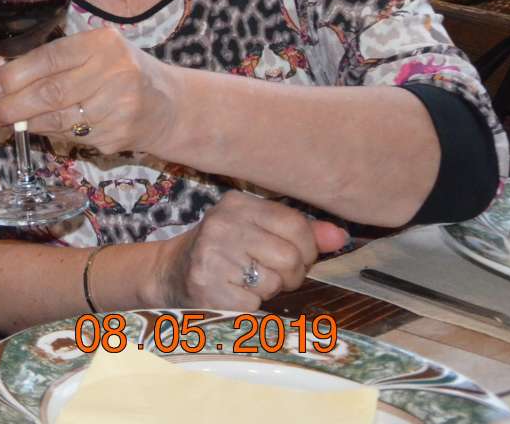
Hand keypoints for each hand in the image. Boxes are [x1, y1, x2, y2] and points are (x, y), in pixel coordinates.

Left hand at [0, 26, 179, 153]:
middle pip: (51, 92)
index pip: (51, 58)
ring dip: (24, 122)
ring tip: (2, 120)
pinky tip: (32, 128)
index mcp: (105, 44)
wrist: (170, 106)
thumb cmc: (121, 72)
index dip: (16, 73)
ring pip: (58, 119)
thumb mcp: (93, 52)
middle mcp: (116, 73)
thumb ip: (48, 59)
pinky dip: (46, 133)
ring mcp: (119, 108)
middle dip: (13, 103)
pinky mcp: (118, 136)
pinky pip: (71, 136)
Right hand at [149, 191, 349, 310]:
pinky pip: (256, 303)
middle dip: (290, 274)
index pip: (296, 225)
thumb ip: (301, 232)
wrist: (170, 274)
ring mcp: (212, 254)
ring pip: (275, 282)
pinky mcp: (208, 285)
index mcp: (237, 204)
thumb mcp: (257, 231)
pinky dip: (250, 306)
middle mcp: (223, 224)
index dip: (306, 249)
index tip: (292, 256)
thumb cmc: (223, 252)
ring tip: (246, 282)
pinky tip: (232, 294)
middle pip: (291, 257)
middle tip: (268, 273)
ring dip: (268, 290)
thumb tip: (340, 237)